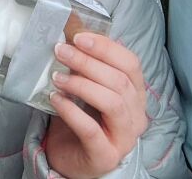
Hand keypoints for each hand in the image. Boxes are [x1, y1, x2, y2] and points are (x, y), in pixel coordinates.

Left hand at [44, 33, 149, 177]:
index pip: (131, 64)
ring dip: (81, 84)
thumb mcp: (86, 87)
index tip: (78, 36)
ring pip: (112, 103)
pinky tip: (56, 99)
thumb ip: (85, 66)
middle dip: (88, 62)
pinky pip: (91, 130)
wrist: (73, 156)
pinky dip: (71, 111)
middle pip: (120, 82)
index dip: (106, 47)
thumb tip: (68, 35)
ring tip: (57, 77)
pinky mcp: (105, 156)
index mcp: (135, 94)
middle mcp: (136, 116)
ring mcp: (124, 138)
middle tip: (60, 51)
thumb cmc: (82, 117)